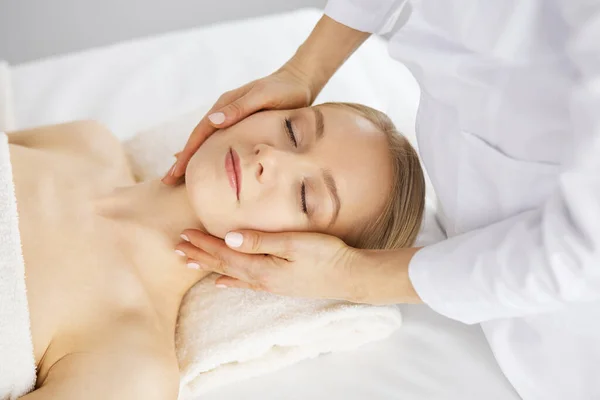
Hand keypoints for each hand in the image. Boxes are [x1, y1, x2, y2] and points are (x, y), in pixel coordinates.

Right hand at [162, 63, 315, 184]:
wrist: (300, 82)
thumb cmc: (285, 91)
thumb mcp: (263, 97)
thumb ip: (240, 108)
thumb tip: (213, 120)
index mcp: (225, 105)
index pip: (200, 133)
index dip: (187, 153)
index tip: (175, 172)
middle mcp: (224, 112)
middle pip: (198, 138)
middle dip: (182, 160)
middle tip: (167, 181)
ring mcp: (231, 119)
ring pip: (207, 141)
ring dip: (193, 158)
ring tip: (179, 178)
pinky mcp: (241, 125)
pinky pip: (220, 142)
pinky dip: (208, 153)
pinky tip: (204, 164)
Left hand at [175, 229, 423, 303]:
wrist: (351, 277)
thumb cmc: (327, 255)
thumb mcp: (294, 243)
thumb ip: (261, 241)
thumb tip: (229, 237)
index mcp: (262, 268)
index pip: (225, 254)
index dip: (203, 244)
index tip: (183, 235)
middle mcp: (262, 279)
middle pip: (223, 266)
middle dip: (200, 256)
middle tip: (176, 248)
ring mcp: (271, 284)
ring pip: (231, 274)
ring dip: (209, 267)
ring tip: (189, 263)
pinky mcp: (280, 284)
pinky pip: (246, 283)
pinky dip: (230, 281)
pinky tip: (222, 283)